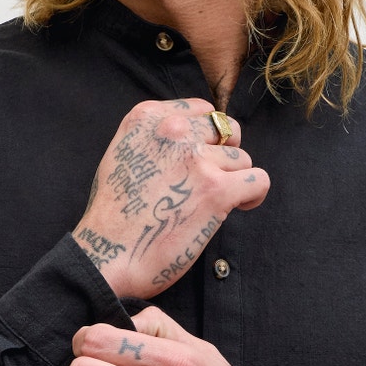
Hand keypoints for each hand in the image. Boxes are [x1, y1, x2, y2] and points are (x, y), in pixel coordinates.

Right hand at [72, 98, 269, 300]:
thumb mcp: (123, 155)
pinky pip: (258, 181)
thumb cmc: (114, 215)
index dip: (207, 136)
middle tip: (210, 181)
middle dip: (224, 154)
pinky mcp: (217, 190)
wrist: (107, 256)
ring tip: (212, 204)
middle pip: (226, 129)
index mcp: (147, 118)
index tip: (200, 159)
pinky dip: (253, 196)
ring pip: (242, 159)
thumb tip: (194, 139)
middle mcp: (173, 130)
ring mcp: (197, 159)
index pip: (201, 109)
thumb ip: (155, 139)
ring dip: (232, 181)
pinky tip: (238, 207)